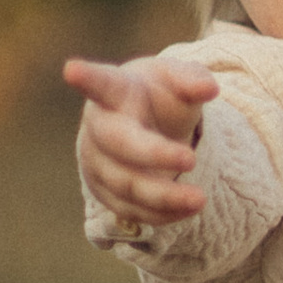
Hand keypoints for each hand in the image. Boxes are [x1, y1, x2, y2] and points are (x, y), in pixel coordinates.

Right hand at [68, 48, 218, 224]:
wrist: (143, 125)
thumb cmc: (159, 95)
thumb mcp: (178, 79)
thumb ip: (193, 79)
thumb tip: (210, 90)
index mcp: (116, 89)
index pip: (102, 82)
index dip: (87, 78)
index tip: (73, 69)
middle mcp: (100, 126)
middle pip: (119, 142)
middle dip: (154, 154)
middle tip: (191, 159)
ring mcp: (98, 161)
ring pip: (125, 184)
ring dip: (164, 195)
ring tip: (200, 199)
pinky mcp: (104, 191)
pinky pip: (131, 209)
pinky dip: (161, 213)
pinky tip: (188, 209)